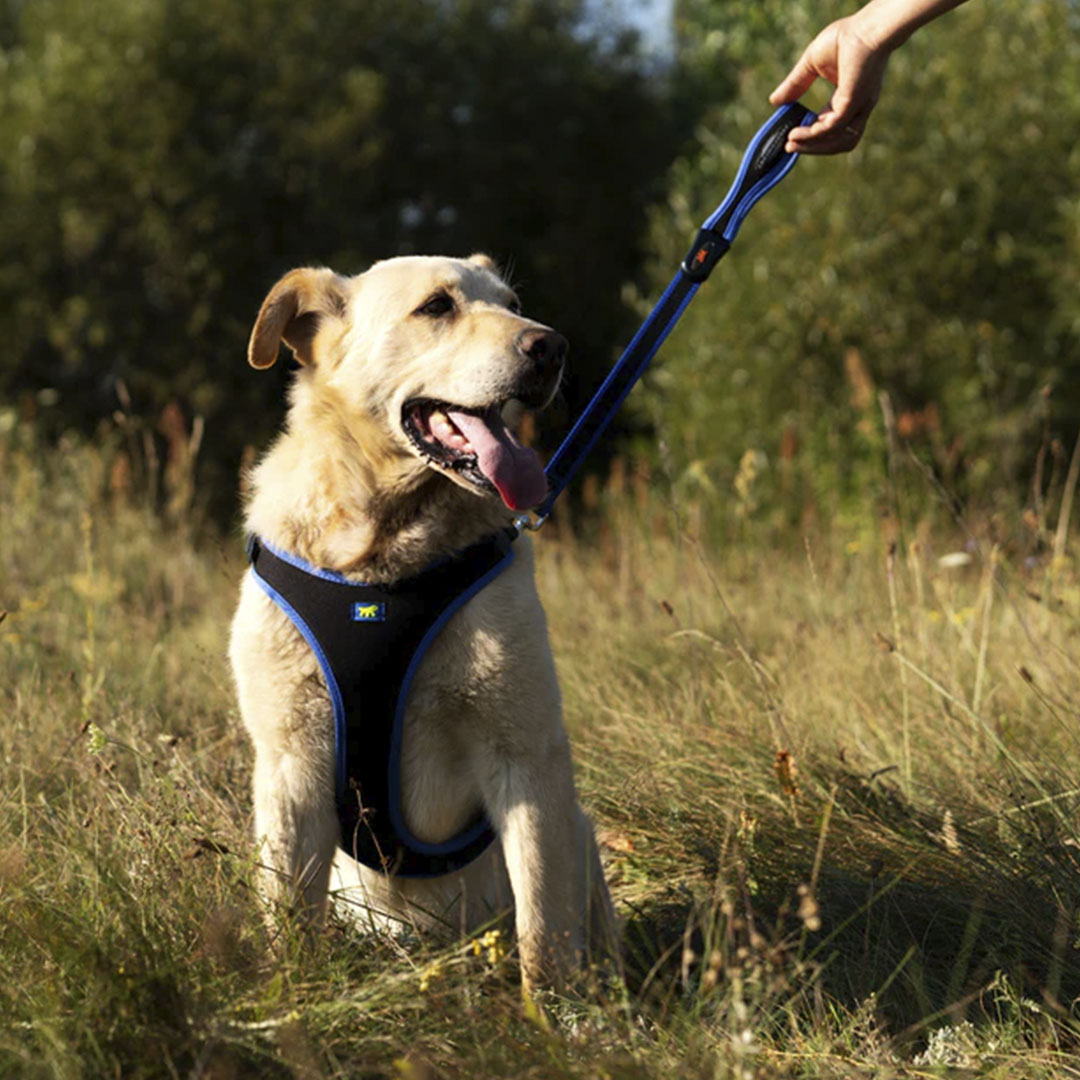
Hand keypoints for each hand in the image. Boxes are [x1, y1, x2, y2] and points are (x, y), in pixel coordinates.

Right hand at [769, 16, 891, 154]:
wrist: (865, 27)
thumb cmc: (844, 38)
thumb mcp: (812, 64)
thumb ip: (795, 84)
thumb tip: (775, 101)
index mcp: (850, 98)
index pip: (832, 126)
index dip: (813, 135)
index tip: (792, 137)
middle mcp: (858, 107)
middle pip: (839, 142)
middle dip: (813, 148)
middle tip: (790, 147)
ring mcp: (858, 107)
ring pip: (838, 142)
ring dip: (813, 147)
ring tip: (792, 144)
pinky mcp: (854, 102)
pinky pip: (831, 128)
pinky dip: (812, 135)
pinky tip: (797, 133)